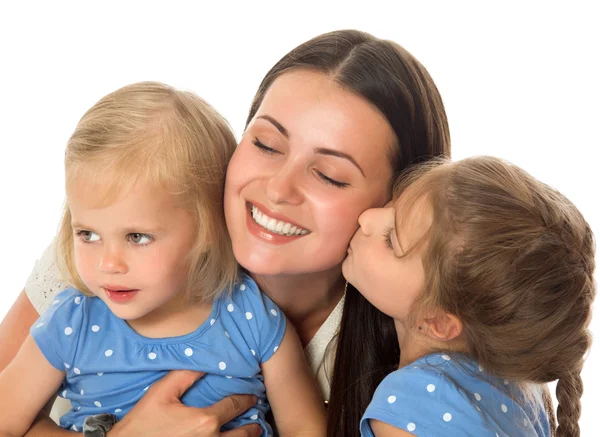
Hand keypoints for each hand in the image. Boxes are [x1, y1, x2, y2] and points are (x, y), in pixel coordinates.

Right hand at [108, 370, 261, 436]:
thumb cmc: (142, 424)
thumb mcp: (161, 393)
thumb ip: (184, 375)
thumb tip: (203, 362)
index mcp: (205, 420)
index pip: (234, 406)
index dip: (245, 399)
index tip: (252, 396)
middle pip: (243, 434)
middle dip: (252, 426)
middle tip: (257, 422)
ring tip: (252, 435)